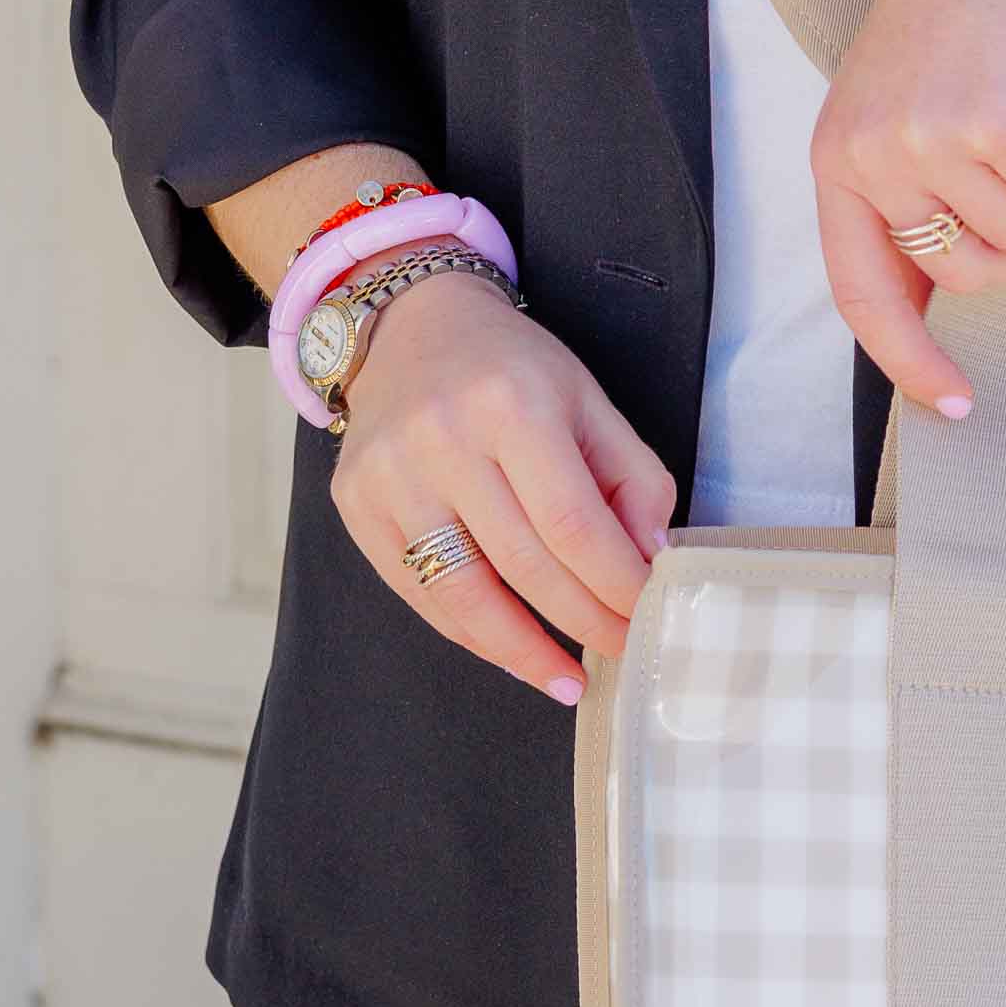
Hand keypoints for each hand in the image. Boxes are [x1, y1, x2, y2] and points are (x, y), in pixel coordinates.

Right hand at [326, 266, 675, 707]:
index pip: (572, 522)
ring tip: (567, 680)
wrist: (410, 326)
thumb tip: (651, 562)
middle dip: (582, 620)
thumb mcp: (589, 400)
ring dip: (523, 651)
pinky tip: (512, 650)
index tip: (646, 617)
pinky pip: (419, 592)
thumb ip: (632, 479)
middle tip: (622, 650)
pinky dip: (471, 632)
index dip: (614, 584)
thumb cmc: (512, 368)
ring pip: (463, 593)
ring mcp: (389, 476)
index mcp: (512, 405)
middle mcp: (442, 439)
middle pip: (523, 563)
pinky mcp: (355, 505)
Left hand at [812, 0, 1005, 415]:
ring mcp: (930, 140)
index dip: (908, 356)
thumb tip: (940, 304)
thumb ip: (910, 200)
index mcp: (838, 159)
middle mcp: (873, 154)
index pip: (863, 290)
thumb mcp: (904, 113)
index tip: (953, 404)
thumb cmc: (965, 31)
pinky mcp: (996, 125)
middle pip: (966, 273)